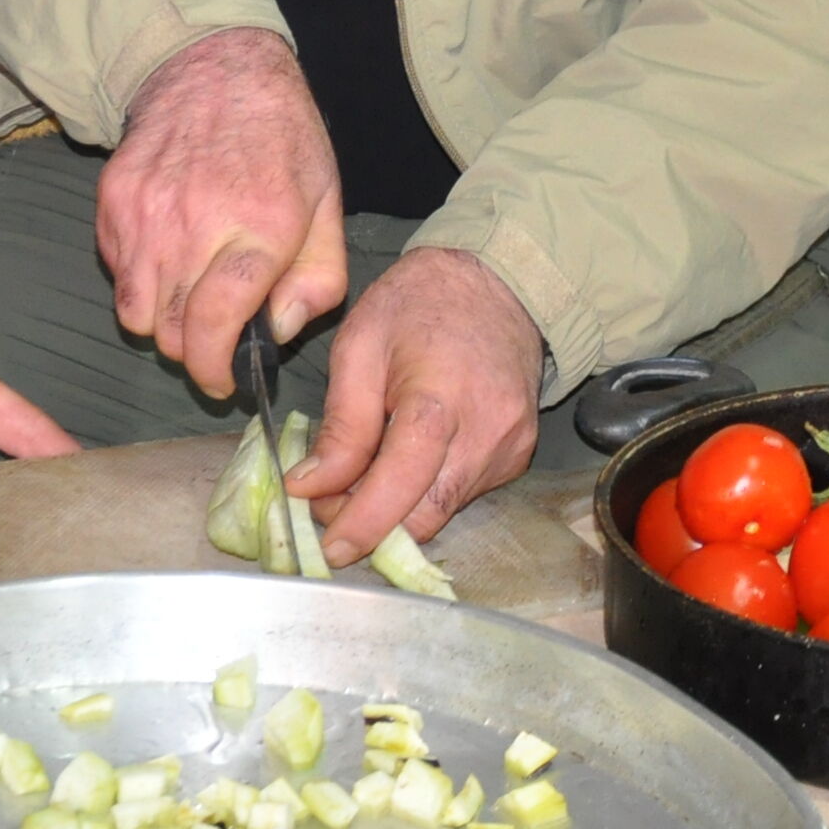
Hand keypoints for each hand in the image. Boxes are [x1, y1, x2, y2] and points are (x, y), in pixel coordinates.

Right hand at [98, 28, 348, 399]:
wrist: (216, 68)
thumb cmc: (282, 140)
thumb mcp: (327, 203)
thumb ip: (318, 280)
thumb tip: (279, 332)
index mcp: (261, 226)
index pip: (216, 324)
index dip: (215, 368)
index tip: (225, 380)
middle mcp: (196, 222)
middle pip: (171, 332)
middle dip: (191, 351)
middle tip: (211, 338)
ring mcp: (147, 211)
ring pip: (135, 314)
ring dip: (161, 323)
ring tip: (187, 301)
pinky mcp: (113, 200)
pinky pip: (117, 275)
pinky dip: (138, 283)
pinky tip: (168, 255)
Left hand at [290, 246, 546, 567]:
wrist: (498, 282)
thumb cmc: (419, 303)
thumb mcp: (360, 345)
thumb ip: (341, 424)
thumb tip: (311, 486)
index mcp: (439, 400)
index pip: (401, 485)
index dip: (362, 524)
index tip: (329, 546)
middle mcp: (486, 433)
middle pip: (425, 514)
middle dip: (373, 523)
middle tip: (329, 503)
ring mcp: (509, 447)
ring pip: (444, 509)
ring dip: (397, 507)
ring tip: (363, 470)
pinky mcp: (518, 455)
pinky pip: (464, 492)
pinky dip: (427, 489)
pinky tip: (406, 456)